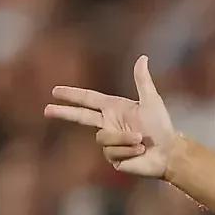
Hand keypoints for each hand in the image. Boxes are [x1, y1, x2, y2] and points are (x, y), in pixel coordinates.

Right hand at [44, 55, 175, 178]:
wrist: (168, 152)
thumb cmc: (162, 126)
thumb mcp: (152, 101)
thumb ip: (142, 81)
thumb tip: (143, 58)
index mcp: (114, 108)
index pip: (88, 100)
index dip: (72, 95)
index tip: (55, 91)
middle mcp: (108, 124)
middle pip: (80, 117)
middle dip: (63, 113)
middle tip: (46, 110)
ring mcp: (109, 142)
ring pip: (102, 137)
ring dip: (123, 138)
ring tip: (141, 140)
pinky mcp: (113, 157)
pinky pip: (111, 151)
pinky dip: (127, 150)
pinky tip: (139, 151)